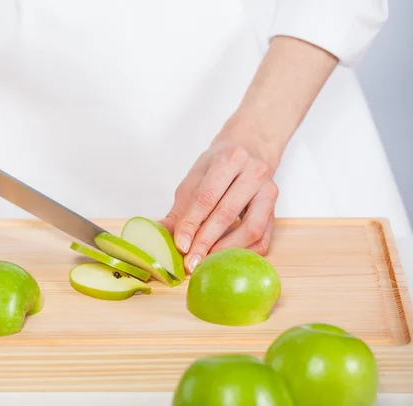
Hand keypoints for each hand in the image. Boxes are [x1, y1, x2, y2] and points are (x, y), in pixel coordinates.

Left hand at [160, 35, 338, 272]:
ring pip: (251, 226)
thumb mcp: (197, 170)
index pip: (206, 194)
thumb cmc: (223, 152)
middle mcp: (250, 172)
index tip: (177, 241)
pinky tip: (234, 258)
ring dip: (227, 249)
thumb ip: (182, 200)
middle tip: (189, 262)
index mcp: (226, 159)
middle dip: (205, 240)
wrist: (258, 133)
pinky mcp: (276, 200)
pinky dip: (252, 248)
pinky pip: (268, 230)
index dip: (190, 221)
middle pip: (227, 212)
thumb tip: (162, 227)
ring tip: (208, 264)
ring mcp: (267, 187)